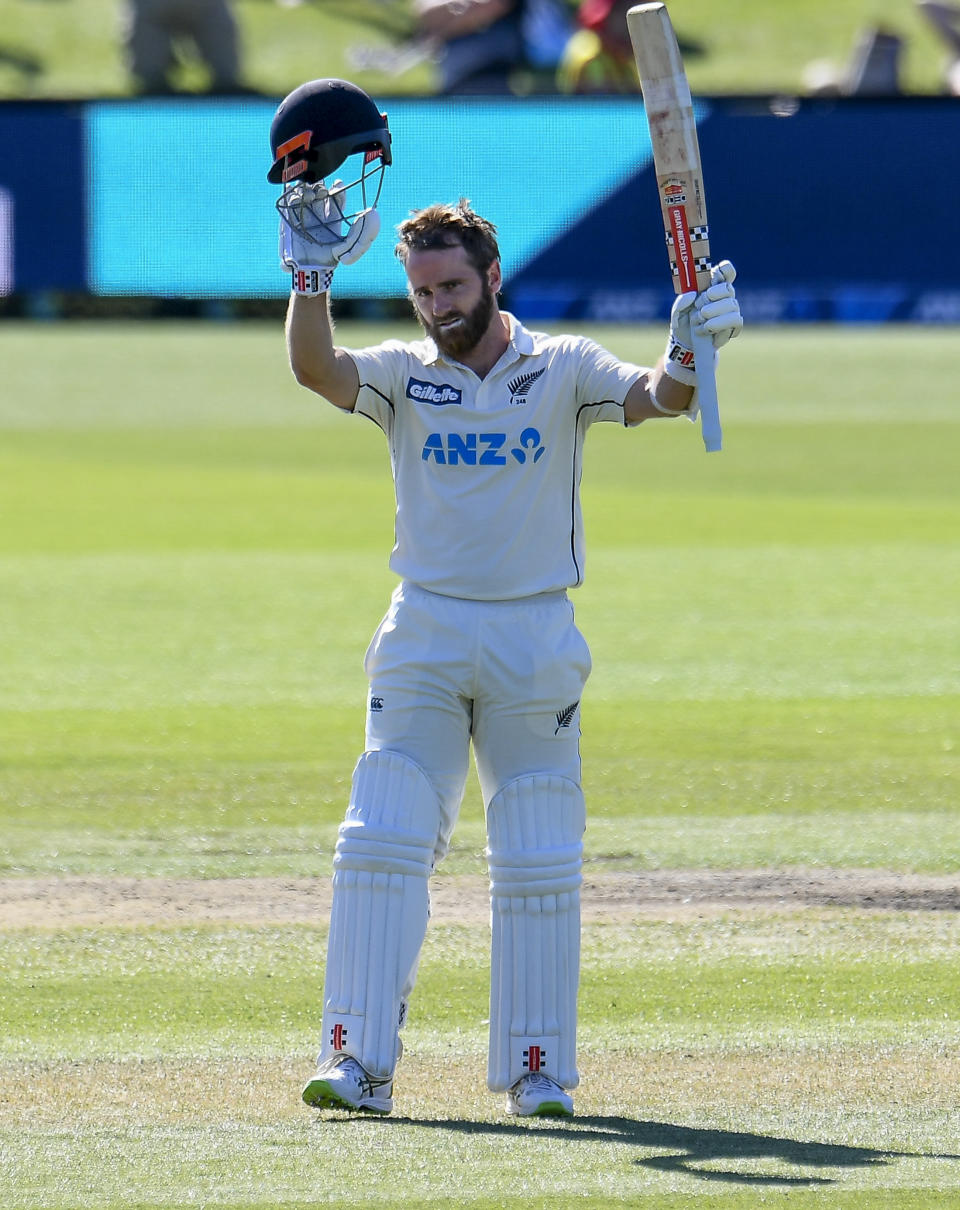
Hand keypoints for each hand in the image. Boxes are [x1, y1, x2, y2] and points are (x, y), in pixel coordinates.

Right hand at [278, 180, 380, 295]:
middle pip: (320, 191)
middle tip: (321, 189)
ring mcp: (304, 214)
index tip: (338, 184)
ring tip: (309, 195)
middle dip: (320, 186)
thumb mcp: (349, 250)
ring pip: (305, 193)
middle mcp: (318, 213)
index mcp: (332, 217)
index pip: (336, 197)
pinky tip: (295, 195)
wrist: (308, 269)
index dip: (338, 188)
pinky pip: (289, 201)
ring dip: (306, 190)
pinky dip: (291, 194)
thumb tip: (371, 216)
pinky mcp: (289, 218)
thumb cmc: (329, 260)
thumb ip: (362, 237)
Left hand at [662, 259, 741, 385]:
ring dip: (714, 312)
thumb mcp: (677, 312)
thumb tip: (693, 295)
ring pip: (732, 305)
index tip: (716, 273)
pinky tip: (706, 330)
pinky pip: (736, 321)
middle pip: (728, 288)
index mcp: (712, 287)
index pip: (726, 272)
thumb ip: (680, 302)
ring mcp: (731, 310)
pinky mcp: (733, 326)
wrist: (686, 344)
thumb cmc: (684, 322)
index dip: (725, 269)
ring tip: (700, 320)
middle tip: (699, 306)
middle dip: (712, 296)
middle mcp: (725, 296)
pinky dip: (719, 325)